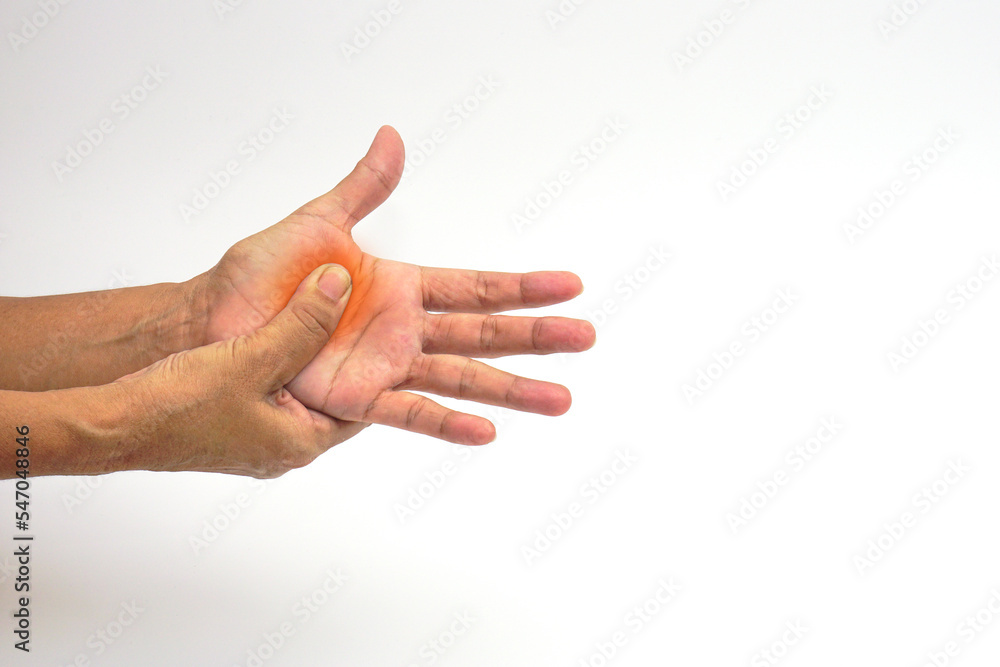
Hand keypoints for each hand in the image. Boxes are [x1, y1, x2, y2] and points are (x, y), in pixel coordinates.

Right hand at [114, 265, 361, 477]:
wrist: (112, 426)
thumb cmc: (177, 406)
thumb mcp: (253, 358)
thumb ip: (302, 324)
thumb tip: (339, 286)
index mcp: (301, 441)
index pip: (363, 406)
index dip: (377, 369)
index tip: (389, 334)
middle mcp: (284, 447)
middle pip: (331, 396)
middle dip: (342, 359)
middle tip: (357, 319)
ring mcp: (257, 440)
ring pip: (298, 390)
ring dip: (307, 355)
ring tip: (320, 317)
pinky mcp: (233, 427)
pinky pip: (270, 391)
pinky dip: (280, 362)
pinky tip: (277, 333)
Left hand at [194, 126, 595, 445]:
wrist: (214, 316)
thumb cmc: (262, 272)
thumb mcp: (319, 220)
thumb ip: (364, 188)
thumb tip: (393, 139)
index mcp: (403, 288)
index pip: (477, 288)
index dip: (523, 287)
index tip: (570, 285)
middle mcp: (404, 331)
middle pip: (484, 336)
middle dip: (536, 337)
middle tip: (585, 337)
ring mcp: (385, 367)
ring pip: (461, 380)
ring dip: (511, 388)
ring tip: (559, 400)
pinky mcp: (356, 398)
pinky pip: (409, 413)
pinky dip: (447, 424)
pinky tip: (486, 432)